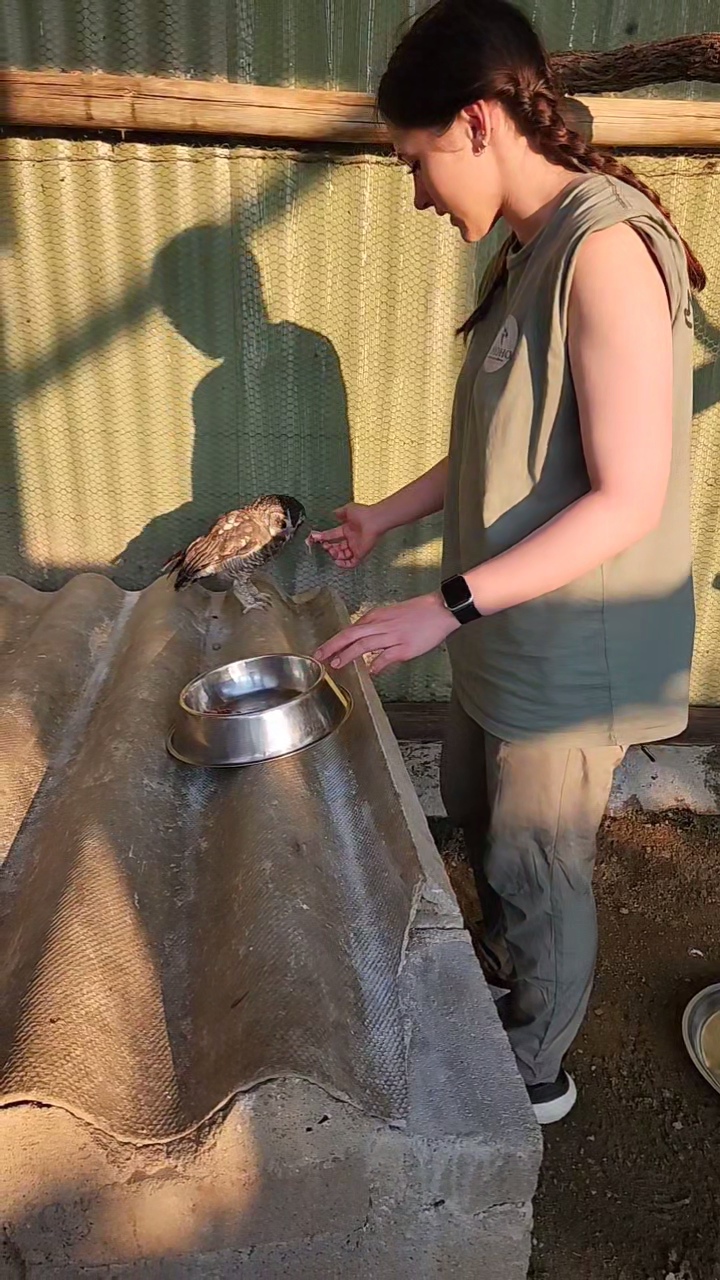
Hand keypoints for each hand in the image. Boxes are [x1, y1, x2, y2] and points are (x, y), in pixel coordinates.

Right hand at [306, 502, 384, 568]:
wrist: (374, 520)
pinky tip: (336, 562)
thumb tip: (333, 513)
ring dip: (334, 555)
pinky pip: (352, 563)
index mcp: (347, 529)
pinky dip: (344, 565)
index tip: (314, 537)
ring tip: (330, 550)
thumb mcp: (348, 509)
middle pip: (337, 547)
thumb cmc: (363, 513)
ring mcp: (356, 547)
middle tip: (324, 545)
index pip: (332, 535)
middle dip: (328, 547)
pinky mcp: (360, 554)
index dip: (323, 537)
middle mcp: (351, 539)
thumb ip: (339, 512)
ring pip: (342, 556)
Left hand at [314, 593, 458, 675]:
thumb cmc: (418, 612)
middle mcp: (381, 625)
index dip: (334, 641)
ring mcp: (393, 637)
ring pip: (364, 645)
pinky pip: (387, 657)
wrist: (441, 609)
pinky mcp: (405, 647)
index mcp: (377, 616)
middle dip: (332, 646)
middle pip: (350, 635)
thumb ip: (376, 627)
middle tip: (318, 657)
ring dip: (348, 655)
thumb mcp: (392, 614)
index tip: (323, 650)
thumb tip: (364, 642)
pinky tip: (370, 672)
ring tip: (336, 664)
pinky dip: (376, 664)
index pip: (350, 629)